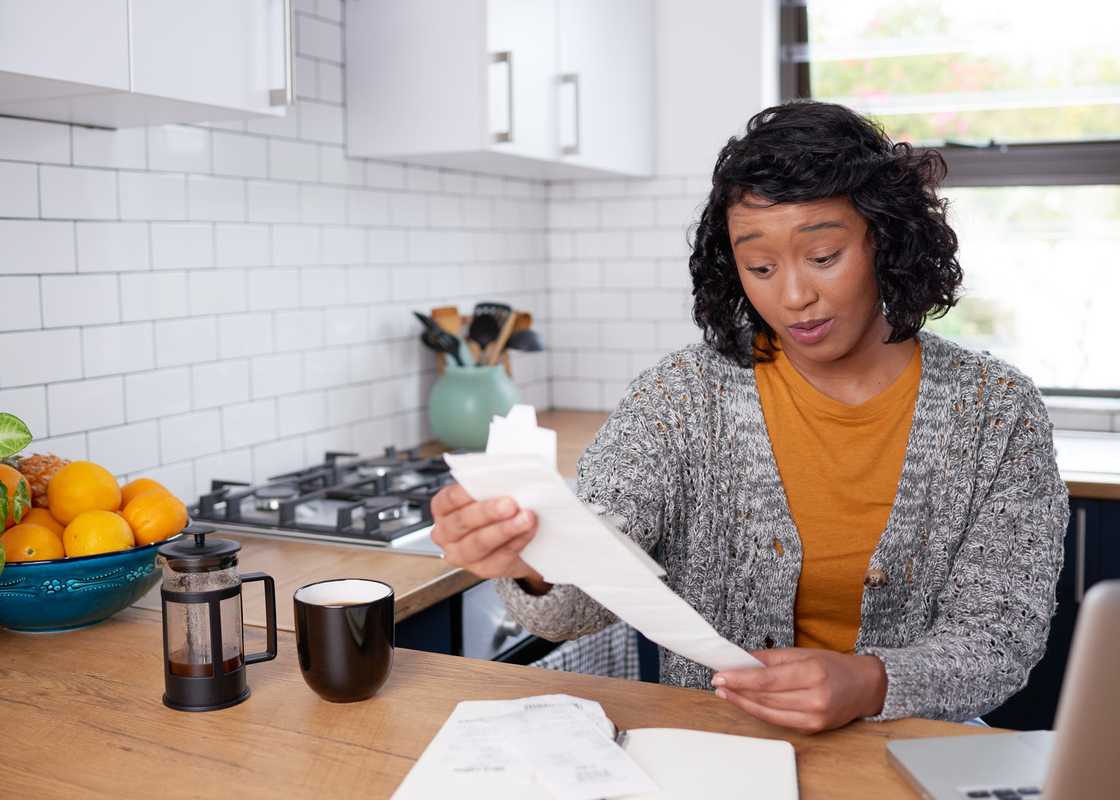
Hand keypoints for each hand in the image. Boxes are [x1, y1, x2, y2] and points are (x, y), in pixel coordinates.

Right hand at [430, 483, 545, 584]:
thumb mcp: (491, 493)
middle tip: (510, 504)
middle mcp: (447, 533)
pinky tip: (529, 531)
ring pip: (479, 542)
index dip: (465, 493)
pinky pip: (500, 556)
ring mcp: (463, 554)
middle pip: (462, 522)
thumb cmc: (498, 510)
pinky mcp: (484, 569)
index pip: (448, 499)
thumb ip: (493, 485)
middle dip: (487, 512)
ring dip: (504, 529)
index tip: (486, 484)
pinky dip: (517, 541)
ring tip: (525, 518)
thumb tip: (508, 476)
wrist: (515, 542)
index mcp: (443, 508)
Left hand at [711, 649, 886, 733]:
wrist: (865, 686)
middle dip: (738, 690)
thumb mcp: (803, 653)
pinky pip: (779, 721)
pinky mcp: (813, 728)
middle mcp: (815, 697)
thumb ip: (771, 658)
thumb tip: (742, 660)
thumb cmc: (833, 666)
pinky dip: (760, 711)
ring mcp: (814, 717)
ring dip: (743, 703)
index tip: (720, 675)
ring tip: (726, 693)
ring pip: (768, 712)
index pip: (767, 679)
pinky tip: (746, 702)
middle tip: (718, 682)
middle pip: (765, 697)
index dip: (740, 679)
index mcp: (812, 672)